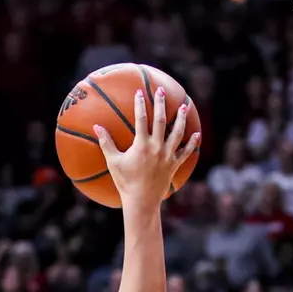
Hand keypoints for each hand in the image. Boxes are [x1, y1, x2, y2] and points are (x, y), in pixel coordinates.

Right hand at [92, 87, 198, 207]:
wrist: (142, 201)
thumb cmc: (125, 182)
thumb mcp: (113, 162)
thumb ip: (106, 143)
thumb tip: (96, 127)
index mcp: (141, 145)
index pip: (141, 119)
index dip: (140, 104)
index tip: (139, 93)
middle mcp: (157, 147)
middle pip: (161, 120)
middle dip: (161, 103)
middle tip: (162, 91)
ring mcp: (167, 155)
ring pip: (177, 133)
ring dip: (180, 118)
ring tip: (183, 107)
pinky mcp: (174, 165)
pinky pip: (185, 152)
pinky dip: (192, 143)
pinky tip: (196, 134)